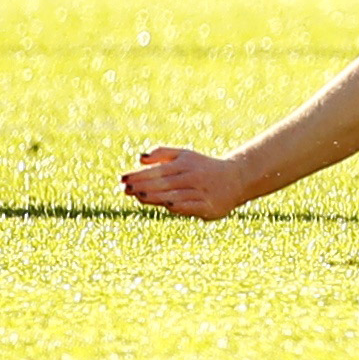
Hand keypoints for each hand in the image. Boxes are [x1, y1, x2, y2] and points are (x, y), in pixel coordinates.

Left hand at [121, 146, 248, 219]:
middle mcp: (194, 176)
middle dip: (144, 185)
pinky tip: (167, 204)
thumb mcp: (185, 156)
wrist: (236, 178)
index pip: (158, 169)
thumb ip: (163, 154)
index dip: (140, 174)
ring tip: (138, 196)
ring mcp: (202, 191)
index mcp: (186, 163)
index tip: (122, 178)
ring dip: (155, 196)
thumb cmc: (203, 167)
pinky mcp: (209, 205)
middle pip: (165, 181)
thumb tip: (140, 158)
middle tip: (125, 188)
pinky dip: (180, 204)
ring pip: (176, 193)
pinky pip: (192, 205)